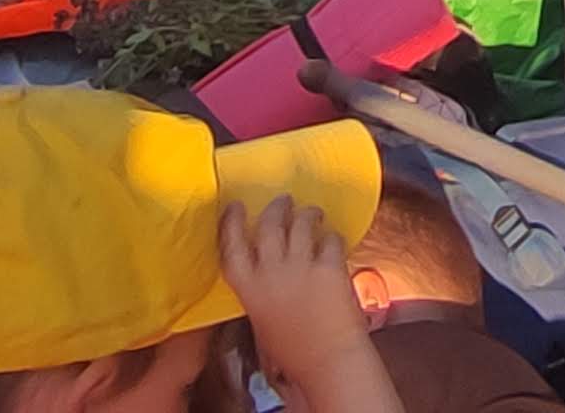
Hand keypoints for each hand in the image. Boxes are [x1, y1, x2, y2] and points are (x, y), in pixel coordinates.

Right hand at [220, 195, 371, 381]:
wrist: (327, 362)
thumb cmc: (294, 353)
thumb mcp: (262, 319)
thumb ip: (261, 290)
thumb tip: (266, 271)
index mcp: (249, 288)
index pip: (230, 245)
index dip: (230, 222)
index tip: (234, 206)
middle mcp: (270, 271)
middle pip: (268, 224)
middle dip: (277, 207)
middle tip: (284, 200)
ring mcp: (300, 266)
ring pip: (300, 222)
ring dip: (308, 213)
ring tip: (313, 212)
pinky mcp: (329, 266)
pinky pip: (331, 238)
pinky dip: (333, 236)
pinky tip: (334, 240)